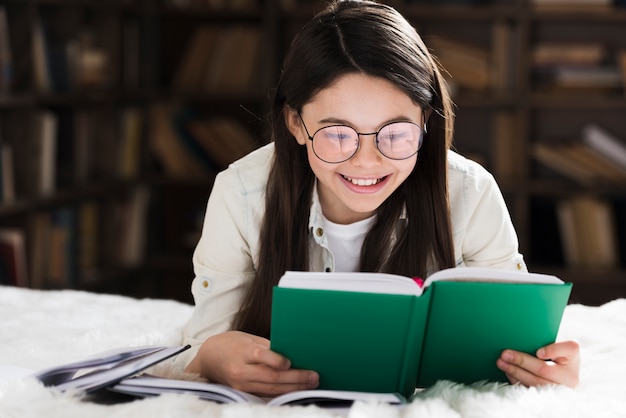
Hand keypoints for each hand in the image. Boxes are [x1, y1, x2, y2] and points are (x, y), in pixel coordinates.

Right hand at [185, 331, 318, 395]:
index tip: (292, 361)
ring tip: (311, 384)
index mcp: (242, 352)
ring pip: (271, 389)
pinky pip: (266, 394)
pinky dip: (282, 393)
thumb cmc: (232, 344)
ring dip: (293, 388)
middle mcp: (240, 371)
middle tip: (314, 376)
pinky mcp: (243, 393)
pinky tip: (296, 390)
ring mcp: (241, 385)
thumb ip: (267, 347)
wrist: (209, 359)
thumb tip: (292, 353)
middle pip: (271, 376)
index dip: (278, 360)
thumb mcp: (248, 339)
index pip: (261, 357)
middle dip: (295, 378)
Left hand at [496, 340, 579, 387]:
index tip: (537, 352)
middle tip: (504, 354)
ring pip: (531, 384)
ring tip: (501, 362)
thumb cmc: (566, 355)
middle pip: (539, 375)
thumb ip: (559, 348)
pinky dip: (515, 379)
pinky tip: (507, 371)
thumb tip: (540, 354)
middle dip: (520, 363)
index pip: (551, 368)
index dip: (541, 360)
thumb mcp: (571, 348)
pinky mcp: (542, 397)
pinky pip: (526, 389)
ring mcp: (553, 394)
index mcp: (570, 375)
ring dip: (514, 372)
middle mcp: (563, 387)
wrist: (566, 368)